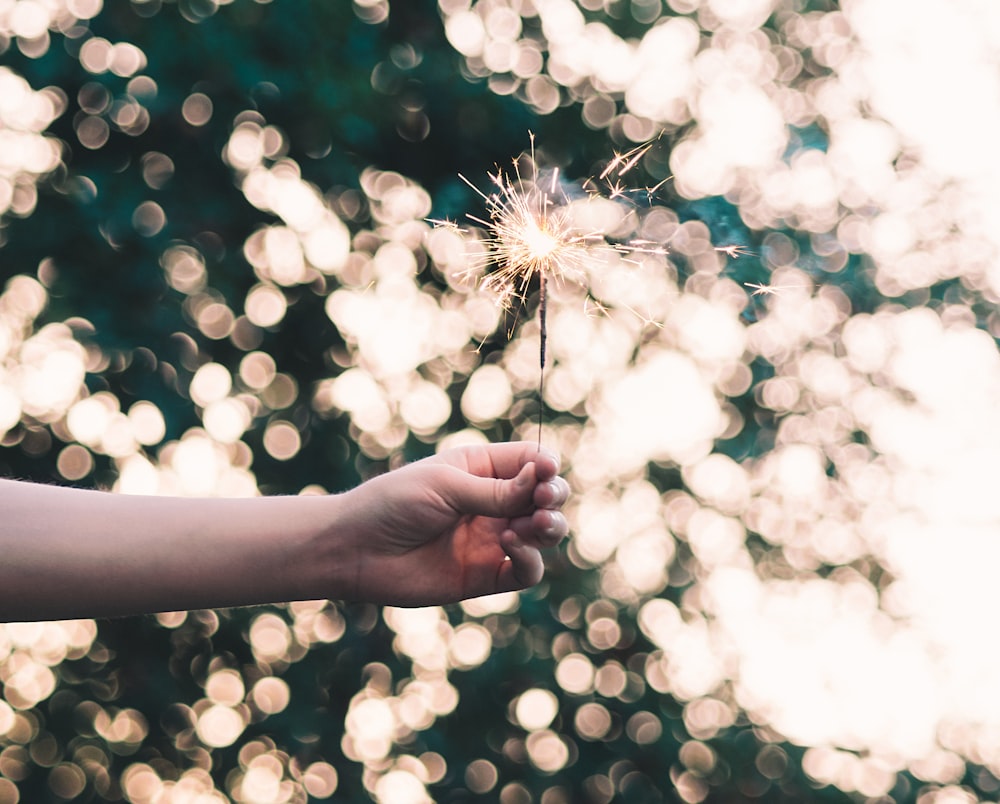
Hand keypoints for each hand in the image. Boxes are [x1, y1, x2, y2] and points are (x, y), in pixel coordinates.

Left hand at [343, 441, 569, 605]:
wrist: (355, 550)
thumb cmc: (393, 504)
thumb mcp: (446, 485)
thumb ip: (496, 490)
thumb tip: (543, 479)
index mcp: (482, 469)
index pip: (533, 460)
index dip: (547, 466)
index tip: (545, 473)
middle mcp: (492, 503)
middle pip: (546, 497)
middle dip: (554, 497)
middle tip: (544, 502)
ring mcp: (491, 540)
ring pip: (543, 534)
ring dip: (549, 527)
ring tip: (534, 524)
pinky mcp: (486, 575)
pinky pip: (525, 571)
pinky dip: (529, 559)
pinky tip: (510, 546)